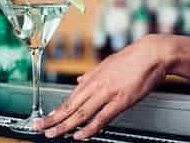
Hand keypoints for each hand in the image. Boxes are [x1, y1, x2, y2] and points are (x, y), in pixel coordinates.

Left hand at [33, 35, 172, 139]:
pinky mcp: (120, 100)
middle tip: (39, 126)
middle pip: (71, 105)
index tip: (47, 116)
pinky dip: (89, 128)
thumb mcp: (107, 64)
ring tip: (53, 133)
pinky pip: (101, 117)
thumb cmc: (131, 58)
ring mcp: (107, 93)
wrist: (150, 54)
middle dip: (53, 118)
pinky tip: (80, 136)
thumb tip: (80, 79)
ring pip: (81, 112)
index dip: (57, 109)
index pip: (70, 97)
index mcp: (93, 77)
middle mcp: (96, 85)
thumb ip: (92, 74)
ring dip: (65, 125)